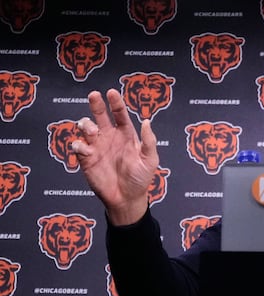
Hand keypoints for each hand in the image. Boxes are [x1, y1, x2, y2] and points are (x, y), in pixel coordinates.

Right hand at [72, 89, 158, 225]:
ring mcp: (97, 146)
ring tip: (93, 131)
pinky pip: (78, 146)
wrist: (127, 198)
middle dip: (96, 104)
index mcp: (126, 135)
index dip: (116, 103)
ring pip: (86, 127)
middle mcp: (110, 137)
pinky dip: (78, 144)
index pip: (120, 115)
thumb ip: (149, 141)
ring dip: (86, 125)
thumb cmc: (140, 178)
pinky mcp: (86, 158)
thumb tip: (147, 121)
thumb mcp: (150, 160)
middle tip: (94, 96)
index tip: (111, 93)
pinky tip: (84, 148)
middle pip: (100, 115)